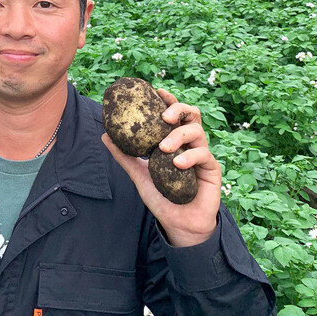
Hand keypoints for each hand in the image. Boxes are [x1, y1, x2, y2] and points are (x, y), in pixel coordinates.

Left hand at [102, 88, 221, 246]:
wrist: (178, 224)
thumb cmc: (162, 197)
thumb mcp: (139, 175)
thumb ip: (124, 156)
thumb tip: (105, 136)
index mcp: (174, 141)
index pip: (174, 114)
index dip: (168, 100)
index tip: (157, 91)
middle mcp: (190, 144)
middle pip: (191, 115)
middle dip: (178, 109)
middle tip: (164, 116)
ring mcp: (201, 155)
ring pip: (197, 131)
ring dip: (179, 135)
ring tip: (164, 147)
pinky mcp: (211, 168)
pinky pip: (203, 155)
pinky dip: (189, 157)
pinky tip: (177, 163)